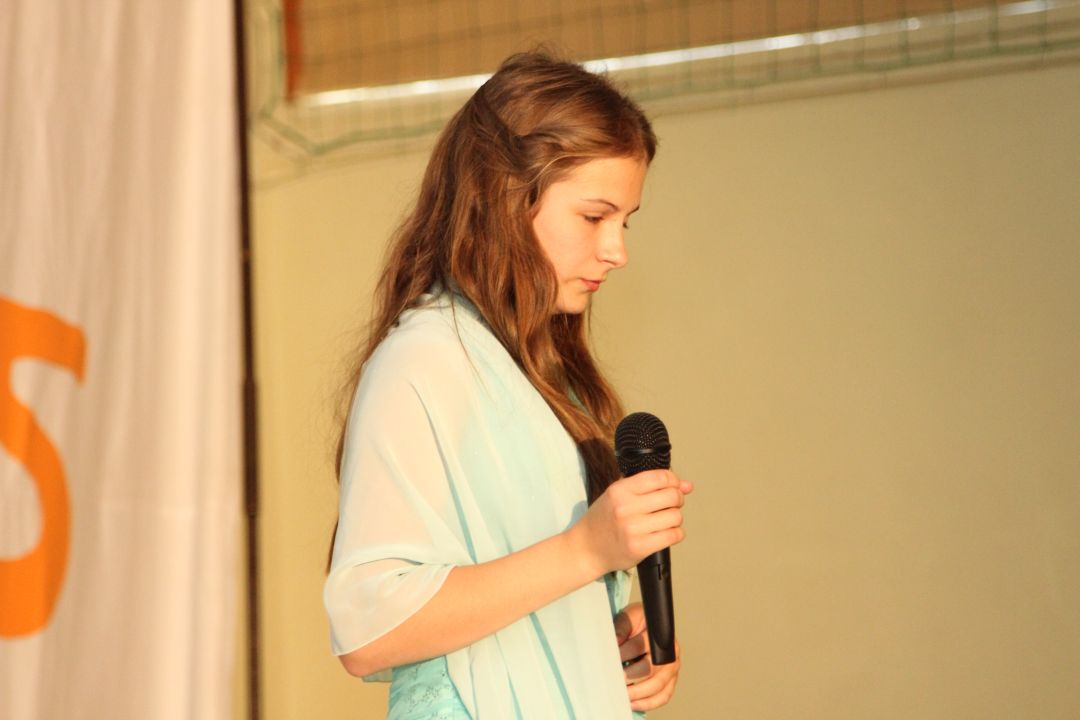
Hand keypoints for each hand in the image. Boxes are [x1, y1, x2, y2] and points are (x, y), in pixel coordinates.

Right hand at [570, 469, 691, 575]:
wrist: (585, 548)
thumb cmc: (603, 520)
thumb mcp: (617, 495)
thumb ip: (649, 487)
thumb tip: (687, 485)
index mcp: (620, 490)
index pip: (659, 477)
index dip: (674, 480)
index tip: (675, 486)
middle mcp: (626, 507)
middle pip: (672, 496)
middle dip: (677, 499)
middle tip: (670, 504)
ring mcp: (633, 528)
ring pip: (675, 516)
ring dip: (675, 518)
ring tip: (665, 520)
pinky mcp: (640, 547)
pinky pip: (673, 535)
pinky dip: (675, 533)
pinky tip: (666, 533)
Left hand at [614, 601, 680, 711]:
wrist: (649, 627)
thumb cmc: (638, 623)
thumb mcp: (630, 617)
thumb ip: (622, 627)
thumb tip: (615, 641)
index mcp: (660, 635)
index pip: (641, 645)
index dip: (625, 653)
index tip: (611, 659)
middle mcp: (670, 653)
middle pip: (651, 668)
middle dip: (630, 676)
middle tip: (614, 680)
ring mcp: (672, 669)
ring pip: (658, 686)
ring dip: (638, 693)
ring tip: (622, 695)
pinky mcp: (671, 681)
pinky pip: (663, 696)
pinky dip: (648, 703)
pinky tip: (633, 704)